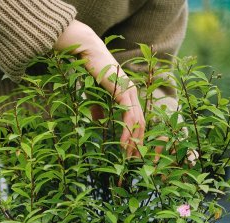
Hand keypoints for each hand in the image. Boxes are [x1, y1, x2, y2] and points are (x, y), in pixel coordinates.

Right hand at [54, 20, 144, 156]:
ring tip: (129, 157)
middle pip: (141, 123)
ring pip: (137, 122)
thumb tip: (100, 125)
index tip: (130, 152)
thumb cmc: (90, 72)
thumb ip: (100, 111)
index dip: (135, 136)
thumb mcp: (95, 97)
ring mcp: (130, 92)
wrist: (88, 54)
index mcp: (128, 95)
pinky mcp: (123, 92)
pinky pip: (128, 117)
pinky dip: (126, 132)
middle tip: (133, 161)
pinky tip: (122, 144)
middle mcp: (132, 94)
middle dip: (138, 143)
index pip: (136, 120)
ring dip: (134, 142)